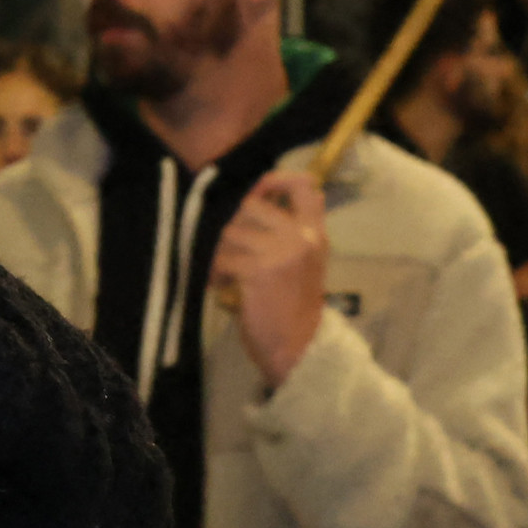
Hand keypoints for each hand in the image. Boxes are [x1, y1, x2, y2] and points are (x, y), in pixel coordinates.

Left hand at [214, 167, 332, 385]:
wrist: (299, 347)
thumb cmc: (295, 307)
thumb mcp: (305, 263)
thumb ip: (291, 232)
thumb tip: (263, 198)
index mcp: (314, 234)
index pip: (304, 188)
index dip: (276, 180)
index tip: (256, 190)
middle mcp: (300, 237)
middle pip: (250, 206)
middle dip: (229, 224)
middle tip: (224, 246)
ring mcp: (279, 252)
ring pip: (229, 231)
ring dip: (217, 250)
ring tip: (221, 269)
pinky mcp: (257, 271)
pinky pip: (221, 257)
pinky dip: (213, 270)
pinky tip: (218, 283)